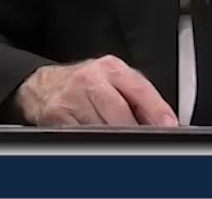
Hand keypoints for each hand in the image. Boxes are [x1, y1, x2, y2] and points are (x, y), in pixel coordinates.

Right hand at [13, 55, 178, 126]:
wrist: (43, 85)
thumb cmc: (85, 83)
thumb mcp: (114, 80)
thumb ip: (140, 97)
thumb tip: (163, 121)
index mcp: (111, 68)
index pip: (139, 90)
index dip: (157, 110)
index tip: (169, 126)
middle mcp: (91, 80)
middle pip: (119, 113)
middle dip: (135, 131)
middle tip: (144, 142)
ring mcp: (72, 98)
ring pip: (101, 129)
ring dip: (114, 140)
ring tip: (118, 141)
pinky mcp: (57, 116)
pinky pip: (82, 137)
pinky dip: (92, 142)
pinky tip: (96, 140)